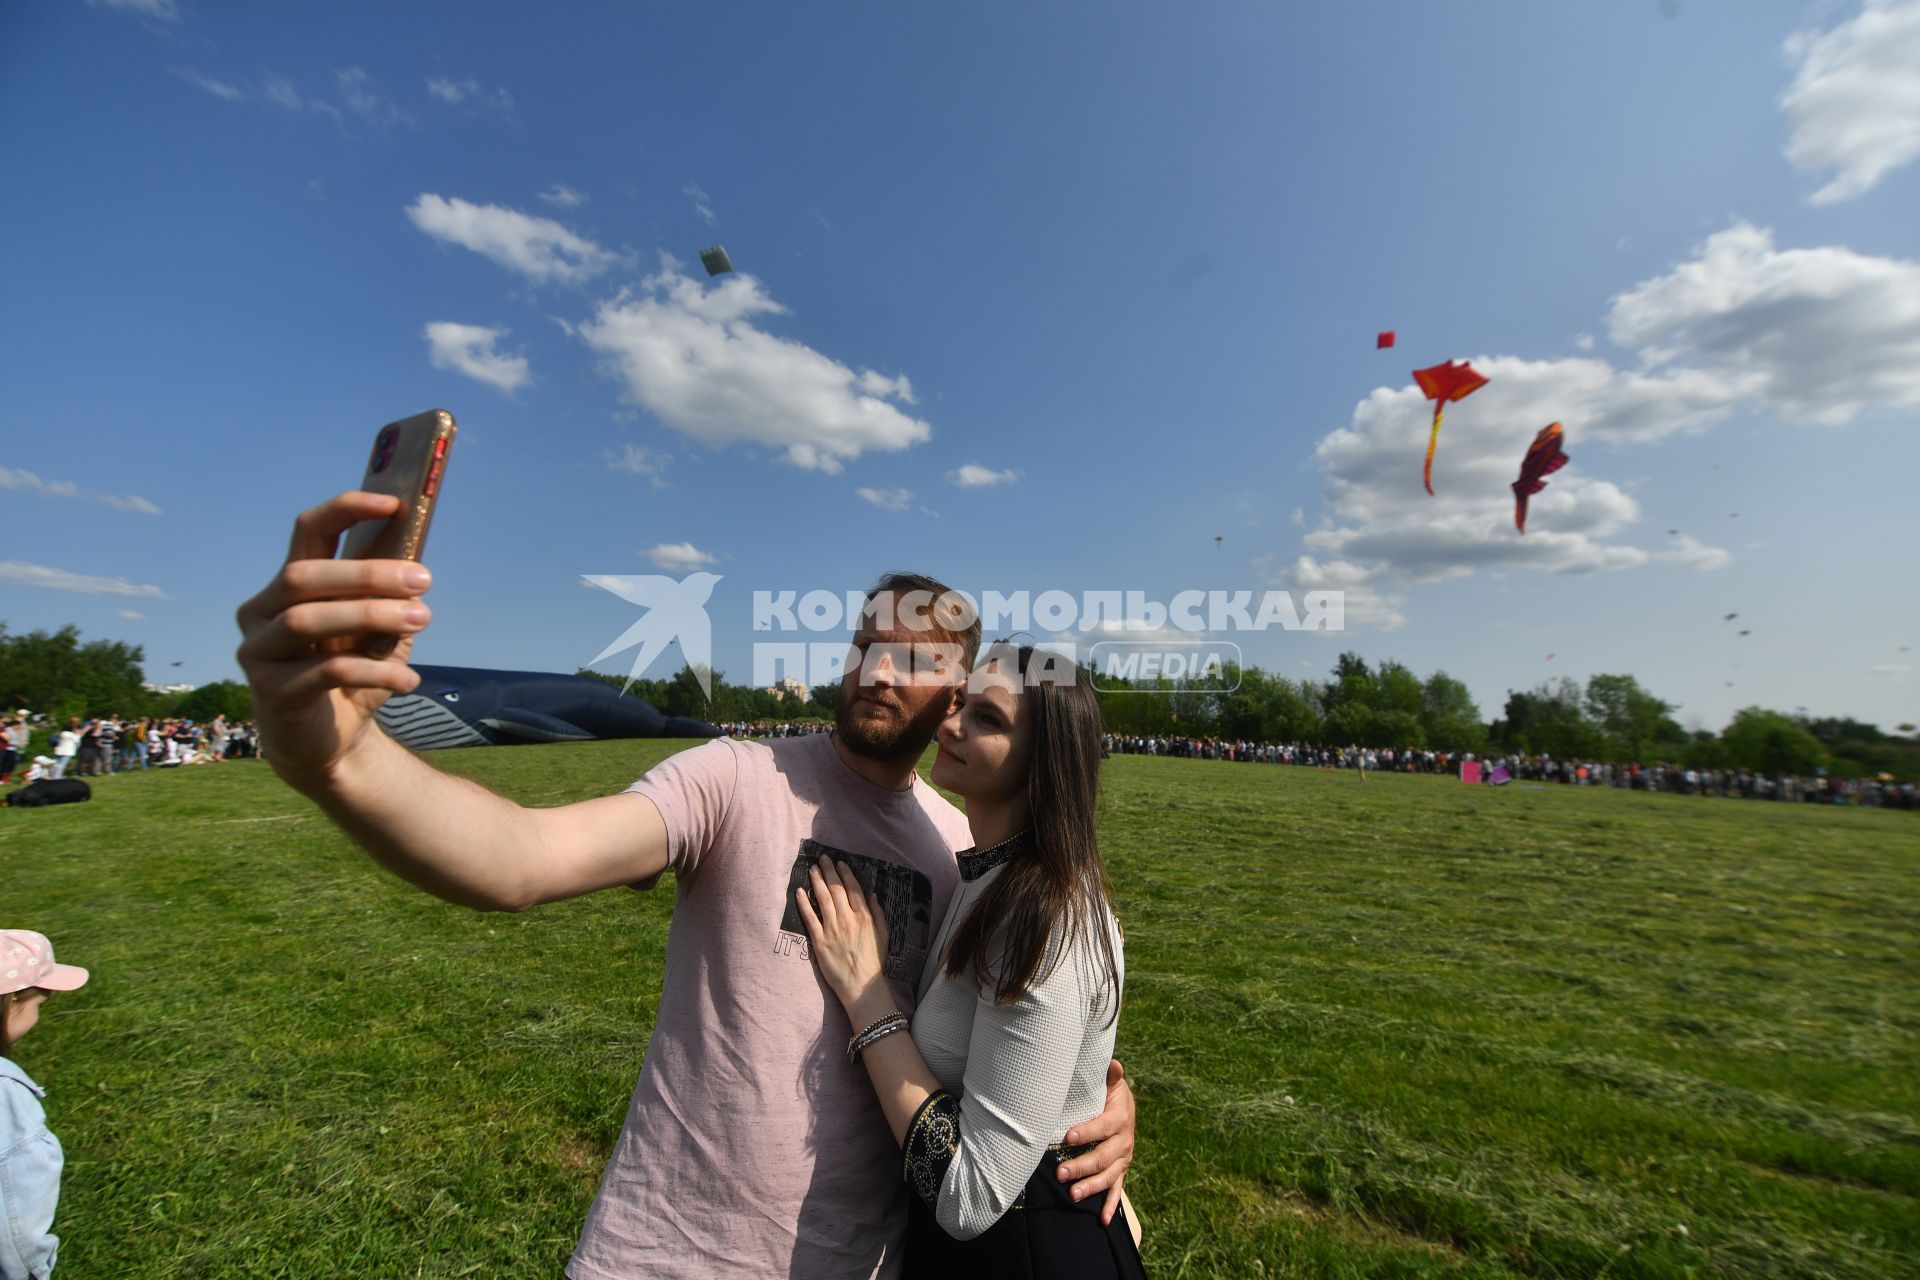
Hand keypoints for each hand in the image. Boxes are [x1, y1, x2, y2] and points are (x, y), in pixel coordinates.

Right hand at [234, 492, 434, 786]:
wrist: (331, 743)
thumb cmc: (352, 675)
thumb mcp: (374, 632)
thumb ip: (386, 598)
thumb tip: (417, 563)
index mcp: (288, 584)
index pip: (308, 530)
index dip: (346, 509)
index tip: (394, 502)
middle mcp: (261, 611)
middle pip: (304, 576)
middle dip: (367, 574)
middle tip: (424, 580)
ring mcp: (257, 651)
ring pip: (307, 621)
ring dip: (371, 616)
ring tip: (422, 620)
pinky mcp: (269, 691)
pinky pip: (324, 672)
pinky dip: (374, 671)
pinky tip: (409, 680)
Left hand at [793, 855, 890, 1012]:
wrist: (861, 984)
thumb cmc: (873, 961)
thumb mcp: (883, 934)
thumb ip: (878, 913)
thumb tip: (872, 894)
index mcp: (864, 916)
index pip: (853, 889)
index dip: (845, 873)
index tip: (839, 863)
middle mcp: (847, 919)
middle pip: (836, 889)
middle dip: (828, 871)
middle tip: (822, 859)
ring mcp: (832, 929)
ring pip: (822, 899)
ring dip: (816, 881)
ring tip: (812, 869)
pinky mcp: (819, 941)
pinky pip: (809, 918)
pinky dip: (804, 903)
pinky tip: (799, 891)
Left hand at [1057, 1059, 1134, 1223]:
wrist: (1124, 1109)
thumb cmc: (1109, 1094)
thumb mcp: (1110, 1083)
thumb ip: (1109, 1076)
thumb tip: (1113, 1064)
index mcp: (1120, 1117)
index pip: (1104, 1127)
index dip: (1087, 1132)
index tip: (1068, 1137)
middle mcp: (1124, 1141)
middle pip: (1103, 1157)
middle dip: (1082, 1166)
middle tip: (1060, 1173)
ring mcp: (1123, 1158)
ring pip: (1109, 1176)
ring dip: (1091, 1187)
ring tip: (1072, 1194)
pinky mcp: (1120, 1171)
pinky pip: (1117, 1190)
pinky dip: (1111, 1206)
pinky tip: (1103, 1220)